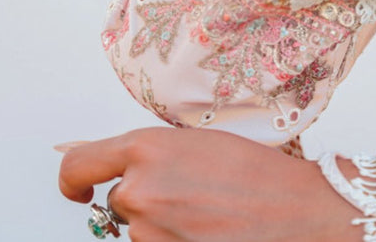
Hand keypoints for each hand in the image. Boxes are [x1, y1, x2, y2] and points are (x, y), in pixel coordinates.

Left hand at [57, 128, 357, 241]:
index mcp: (149, 148)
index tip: (80, 187)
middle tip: (194, 197)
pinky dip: (179, 241)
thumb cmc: (264, 175)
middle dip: (148, 201)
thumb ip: (157, 153)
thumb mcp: (206, 143)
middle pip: (120, 200)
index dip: (74, 179)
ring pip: (140, 231)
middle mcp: (140, 190)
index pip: (79, 163)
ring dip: (166, 226)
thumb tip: (118, 168)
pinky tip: (212, 232)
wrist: (301, 214)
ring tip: (213, 215)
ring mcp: (149, 232)